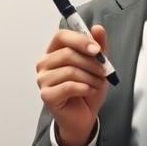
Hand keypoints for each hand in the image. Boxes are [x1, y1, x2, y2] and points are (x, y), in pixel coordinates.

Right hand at [35, 25, 110, 145]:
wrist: (84, 116)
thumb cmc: (87, 89)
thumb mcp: (98, 66)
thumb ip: (99, 47)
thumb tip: (97, 28)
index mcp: (54, 52)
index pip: (61, 36)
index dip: (80, 40)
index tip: (97, 50)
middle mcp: (45, 64)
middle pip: (67, 54)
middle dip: (90, 63)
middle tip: (103, 71)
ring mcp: (43, 80)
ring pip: (70, 71)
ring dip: (90, 77)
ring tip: (98, 84)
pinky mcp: (46, 95)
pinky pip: (68, 86)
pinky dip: (84, 88)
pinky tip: (90, 91)